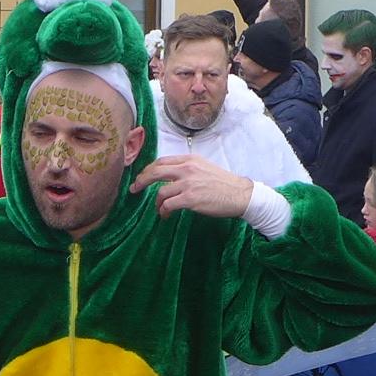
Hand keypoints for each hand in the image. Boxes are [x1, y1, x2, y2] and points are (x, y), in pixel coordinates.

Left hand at [132, 154, 255, 218]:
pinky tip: (165, 215)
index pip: (162, 161)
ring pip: (160, 192)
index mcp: (190, 159)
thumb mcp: (204, 168)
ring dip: (156, 203)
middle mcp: (187, 168)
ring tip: (159, 209)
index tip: (142, 177)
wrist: (240, 194)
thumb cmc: (224, 184)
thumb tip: (170, 178)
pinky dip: (163, 211)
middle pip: (155, 171)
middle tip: (134, 189)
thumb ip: (187, 169)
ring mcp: (188, 183)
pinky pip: (168, 205)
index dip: (148, 169)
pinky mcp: (190, 199)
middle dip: (141, 181)